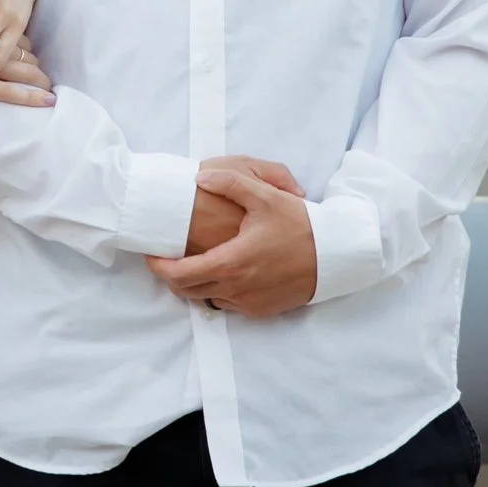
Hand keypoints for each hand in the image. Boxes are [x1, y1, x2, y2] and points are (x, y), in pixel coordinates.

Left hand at [149, 158, 315, 318]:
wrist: (336, 256)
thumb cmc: (301, 226)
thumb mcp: (267, 197)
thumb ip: (232, 182)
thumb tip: (201, 176)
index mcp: (231, 262)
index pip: (180, 275)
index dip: (159, 267)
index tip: (151, 256)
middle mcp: (236, 288)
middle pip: (188, 291)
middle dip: (172, 276)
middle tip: (167, 259)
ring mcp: (249, 303)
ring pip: (207, 298)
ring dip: (196, 284)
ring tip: (195, 261)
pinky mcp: (261, 310)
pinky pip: (229, 304)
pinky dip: (219, 290)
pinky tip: (224, 271)